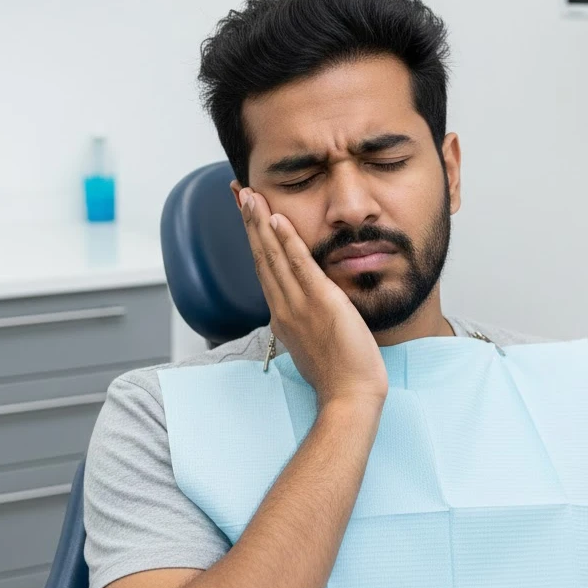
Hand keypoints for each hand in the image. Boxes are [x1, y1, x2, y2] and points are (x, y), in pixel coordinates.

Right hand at [238, 187, 387, 409]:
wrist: (349, 397)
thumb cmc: (337, 374)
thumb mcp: (312, 343)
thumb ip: (304, 322)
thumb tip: (302, 311)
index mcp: (282, 316)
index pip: (263, 268)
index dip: (253, 238)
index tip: (246, 212)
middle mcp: (284, 307)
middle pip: (261, 256)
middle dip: (249, 221)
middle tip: (238, 190)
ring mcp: (299, 305)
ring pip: (273, 257)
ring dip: (261, 223)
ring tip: (250, 194)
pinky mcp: (321, 304)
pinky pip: (301, 267)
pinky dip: (288, 243)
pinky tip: (278, 221)